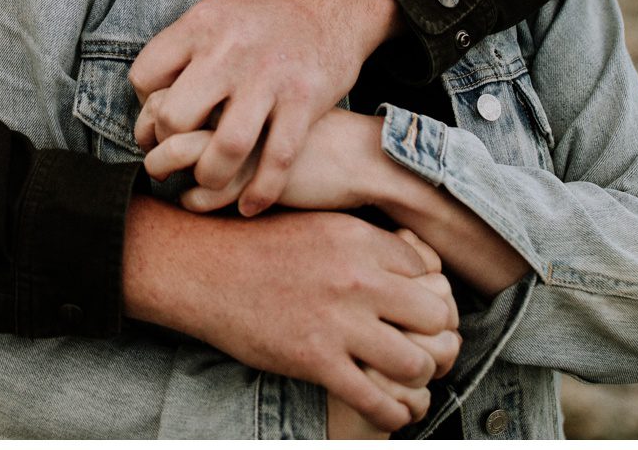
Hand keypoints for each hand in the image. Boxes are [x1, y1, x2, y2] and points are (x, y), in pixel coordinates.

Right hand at [123, 201, 458, 431]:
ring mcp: (337, 321)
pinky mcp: (315, 360)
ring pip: (415, 361)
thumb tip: (414, 265)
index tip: (415, 309)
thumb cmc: (258, 246)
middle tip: (425, 345)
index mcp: (359, 238)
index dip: (426, 293)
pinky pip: (375, 398)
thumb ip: (365, 242)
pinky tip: (392, 411)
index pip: (429, 272)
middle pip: (434, 315)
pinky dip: (392, 412)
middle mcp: (356, 278)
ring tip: (407, 378)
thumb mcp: (320, 225)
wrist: (202, 269)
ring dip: (418, 375)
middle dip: (435, 335)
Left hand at [130, 0, 397, 215]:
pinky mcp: (306, 100)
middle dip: (167, 145)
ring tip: (209, 180)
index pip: (145, 76)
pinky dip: (260, 192)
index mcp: (201, 24)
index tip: (157, 117)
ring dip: (209, 176)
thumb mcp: (218, 8)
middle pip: (175, 116)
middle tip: (175, 153)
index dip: (144, 105)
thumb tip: (151, 86)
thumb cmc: (268, 9)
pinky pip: (277, 159)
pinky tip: (249, 204)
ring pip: (224, 148)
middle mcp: (230, 50)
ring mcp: (270, 77)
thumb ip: (186, 45)